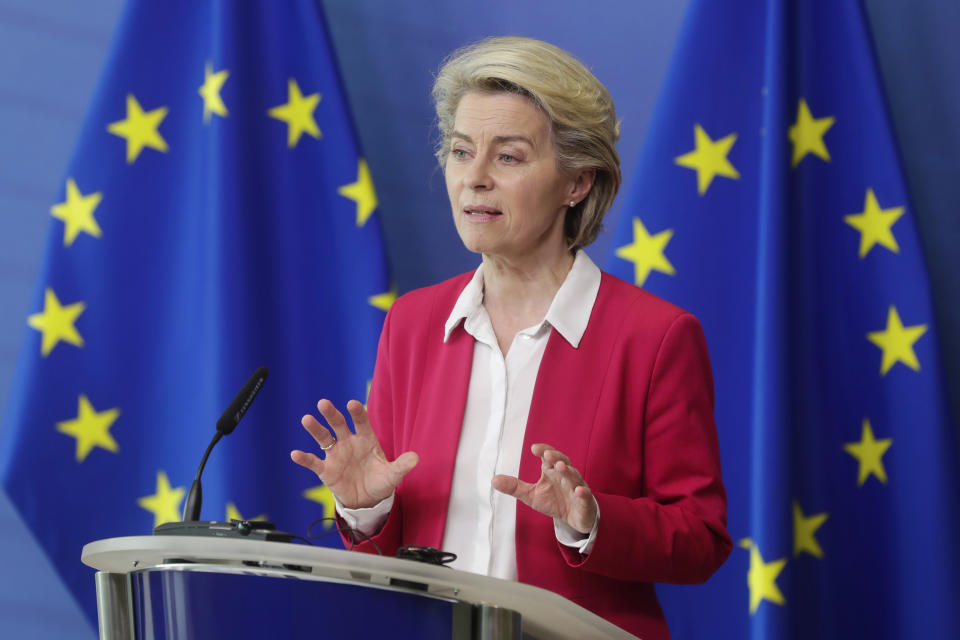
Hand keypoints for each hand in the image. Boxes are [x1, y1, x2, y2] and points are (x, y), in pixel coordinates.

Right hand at [290, 399, 418, 509]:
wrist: (367, 499)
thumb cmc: (380, 481)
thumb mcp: (393, 475)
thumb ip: (402, 465)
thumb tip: (416, 458)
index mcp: (366, 439)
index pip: (361, 422)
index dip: (357, 413)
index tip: (352, 404)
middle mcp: (348, 442)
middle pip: (338, 424)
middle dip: (332, 414)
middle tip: (323, 403)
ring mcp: (336, 455)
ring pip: (324, 438)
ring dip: (315, 429)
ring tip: (307, 420)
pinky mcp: (326, 470)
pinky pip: (313, 462)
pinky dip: (304, 458)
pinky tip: (295, 454)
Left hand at [492, 443, 596, 534]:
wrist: (574, 518)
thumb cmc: (554, 501)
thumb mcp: (532, 495)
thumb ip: (514, 487)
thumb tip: (493, 480)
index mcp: (552, 471)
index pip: (549, 457)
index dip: (544, 451)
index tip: (534, 448)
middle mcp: (565, 476)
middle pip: (563, 462)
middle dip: (556, 457)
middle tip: (548, 455)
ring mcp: (576, 487)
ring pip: (574, 476)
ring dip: (568, 471)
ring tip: (561, 467)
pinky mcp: (584, 501)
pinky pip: (585, 494)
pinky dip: (582, 492)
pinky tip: (578, 490)